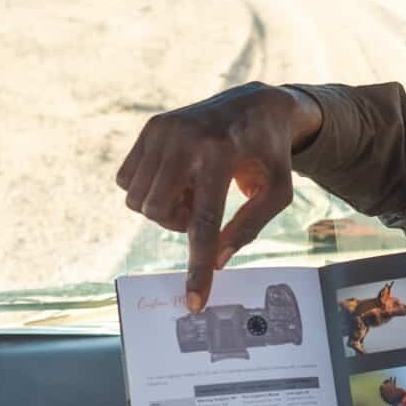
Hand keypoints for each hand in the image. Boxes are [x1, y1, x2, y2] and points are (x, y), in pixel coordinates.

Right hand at [115, 83, 322, 310]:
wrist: (257, 105)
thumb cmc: (270, 154)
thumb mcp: (278, 192)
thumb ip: (249, 227)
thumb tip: (217, 261)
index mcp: (220, 153)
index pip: (203, 221)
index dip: (197, 266)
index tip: (194, 301)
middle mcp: (185, 138)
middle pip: (157, 213)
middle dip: (177, 224)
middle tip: (200, 209)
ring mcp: (162, 129)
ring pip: (138, 200)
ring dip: (164, 208)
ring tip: (193, 189)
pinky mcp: (150, 127)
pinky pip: (127, 181)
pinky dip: (149, 190)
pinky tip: (177, 178)